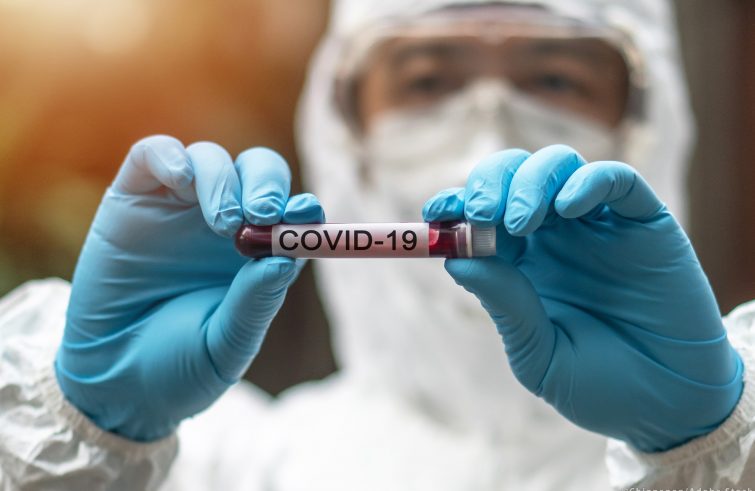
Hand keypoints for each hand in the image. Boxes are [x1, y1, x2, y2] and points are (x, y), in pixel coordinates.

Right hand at [55, 135, 323, 440]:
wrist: (113, 384)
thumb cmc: (179, 367)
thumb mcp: (226, 345)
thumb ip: (255, 302)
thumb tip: (287, 260)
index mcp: (259, 253)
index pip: (291, 213)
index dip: (303, 209)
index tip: (306, 215)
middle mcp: (224, 223)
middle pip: (258, 172)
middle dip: (267, 183)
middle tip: (264, 213)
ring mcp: (178, 207)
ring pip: (211, 159)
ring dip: (223, 180)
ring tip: (223, 224)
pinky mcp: (132, 199)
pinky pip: (152, 155)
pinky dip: (169, 156)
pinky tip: (181, 179)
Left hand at [423, 145, 743, 451]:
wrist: (667, 406)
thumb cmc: (598, 385)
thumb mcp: (538, 354)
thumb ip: (504, 305)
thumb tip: (457, 260)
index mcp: (521, 263)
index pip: (480, 215)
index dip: (455, 205)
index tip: (433, 213)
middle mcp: (555, 234)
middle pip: (513, 176)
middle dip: (488, 182)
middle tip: (480, 212)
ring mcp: (597, 224)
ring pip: (558, 165)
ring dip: (529, 181)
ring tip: (519, 222)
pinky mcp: (643, 221)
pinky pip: (615, 180)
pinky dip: (587, 181)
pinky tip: (566, 207)